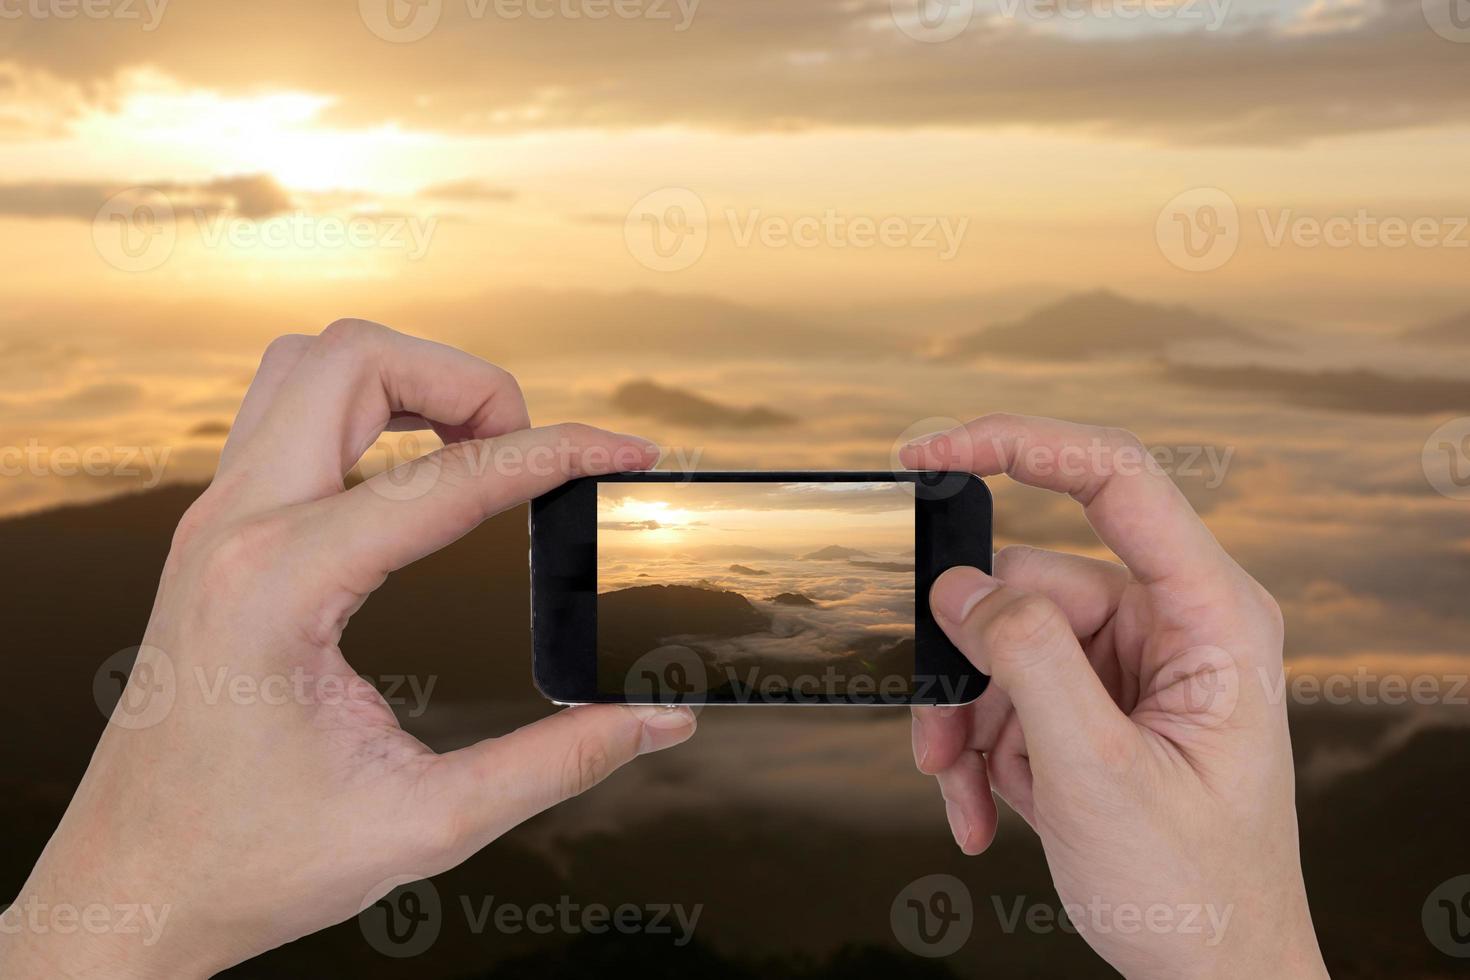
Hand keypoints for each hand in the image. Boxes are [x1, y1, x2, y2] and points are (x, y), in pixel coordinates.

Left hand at [0, 320, 695, 977]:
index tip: (625, 452)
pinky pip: (286, 416)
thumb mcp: (426, 822)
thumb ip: (557, 763)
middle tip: (530, 449)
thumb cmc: (254, 860)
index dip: (558, 452)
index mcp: (281, 588)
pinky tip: (416, 474)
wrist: (136, 885)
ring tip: (478, 446)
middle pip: (353, 359)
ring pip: (309, 367)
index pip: (447, 477)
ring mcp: (213, 524)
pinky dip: (366, 412)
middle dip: (467, 380)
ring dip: (406, 381)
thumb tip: (657, 721)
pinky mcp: (214, 536)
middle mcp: (234, 531)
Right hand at [902, 415, 1327, 979]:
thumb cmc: (1197, 891)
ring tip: (963, 791)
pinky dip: (982, 748)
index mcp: (1211, 616)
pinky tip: (985, 806)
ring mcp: (1132, 666)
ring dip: (968, 722)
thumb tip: (961, 586)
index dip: (1017, 442)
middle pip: (1029, 586)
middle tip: (938, 738)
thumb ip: (1028, 659)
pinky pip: (1010, 692)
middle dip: (968, 665)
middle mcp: (1172, 625)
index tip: (929, 451)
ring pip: (1004, 644)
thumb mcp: (1098, 773)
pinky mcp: (1098, 703)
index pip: (1115, 479)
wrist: (1212, 978)